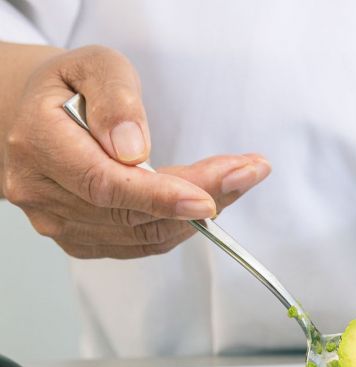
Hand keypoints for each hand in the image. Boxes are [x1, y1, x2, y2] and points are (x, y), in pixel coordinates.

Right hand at [1, 45, 269, 258]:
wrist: (41, 117)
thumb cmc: (71, 88)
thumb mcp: (95, 66)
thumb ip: (114, 98)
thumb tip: (132, 147)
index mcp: (38, 143)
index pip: (103, 183)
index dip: (159, 197)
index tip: (207, 198)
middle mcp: (43, 192)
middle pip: (132, 213)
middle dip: (201, 195)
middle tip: (248, 172)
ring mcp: (61, 223)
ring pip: (145, 233)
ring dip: (201, 211)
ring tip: (238, 178)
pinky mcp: (84, 241)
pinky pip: (143, 242)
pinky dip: (182, 224)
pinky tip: (209, 198)